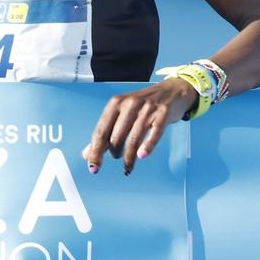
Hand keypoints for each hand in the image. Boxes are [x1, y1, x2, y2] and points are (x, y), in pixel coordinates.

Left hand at [83, 78, 197, 175]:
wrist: (172, 91)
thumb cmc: (143, 106)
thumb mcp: (121, 114)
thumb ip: (105, 133)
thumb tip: (87, 154)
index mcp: (116, 103)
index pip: (101, 131)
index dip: (95, 151)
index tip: (93, 167)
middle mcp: (130, 104)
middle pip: (116, 137)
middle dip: (114, 153)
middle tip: (117, 158)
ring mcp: (147, 108)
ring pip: (133, 139)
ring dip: (129, 157)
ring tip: (127, 167)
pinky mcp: (163, 114)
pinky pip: (154, 133)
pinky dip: (147, 147)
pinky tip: (141, 156)